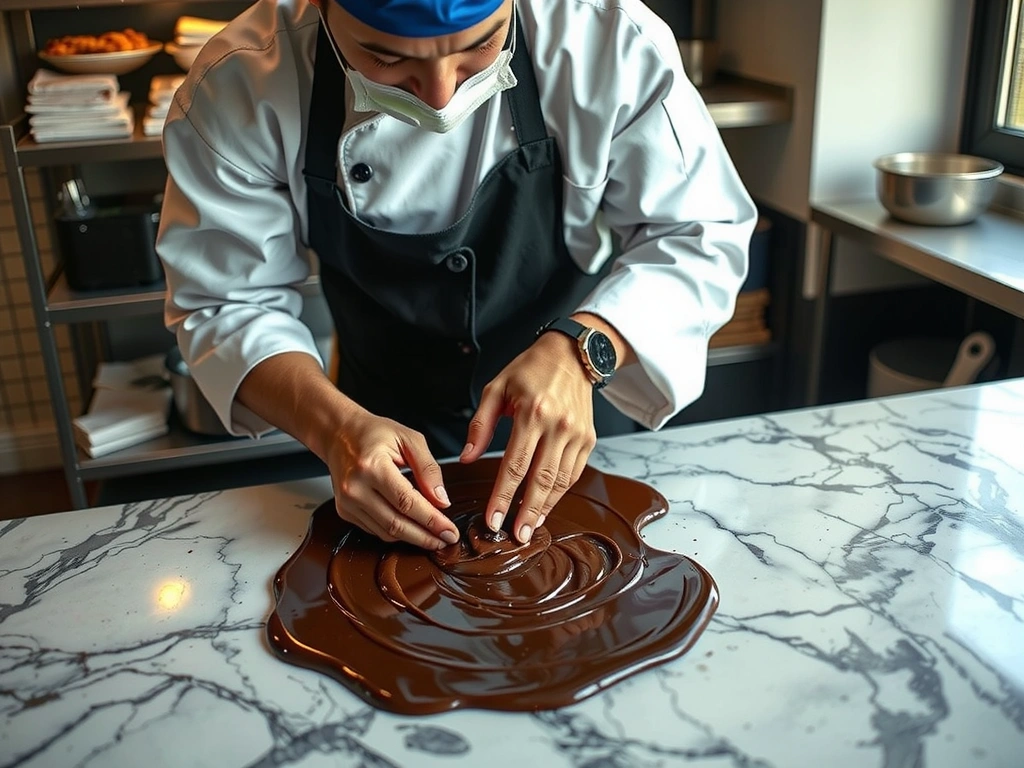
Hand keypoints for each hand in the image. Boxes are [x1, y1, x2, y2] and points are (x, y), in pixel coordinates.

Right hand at [325, 409, 459, 549]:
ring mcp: (347, 502)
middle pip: (395, 524)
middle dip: (425, 537)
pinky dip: (396, 532)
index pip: (406, 502)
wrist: (340, 434)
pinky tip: (412, 529)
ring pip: (385, 532)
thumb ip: (428, 469)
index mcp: (372, 466)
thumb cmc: (374, 433)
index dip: (431, 520)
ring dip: (412, 538)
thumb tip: (442, 501)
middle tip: (447, 540)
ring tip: (434, 538)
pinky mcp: (345, 511)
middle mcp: (355, 488)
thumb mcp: (409, 439)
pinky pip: (375, 530)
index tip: (450, 531)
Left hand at [461, 331, 596, 543]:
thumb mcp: (495, 389)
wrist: (571, 354)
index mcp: (532, 413)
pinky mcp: (588, 439)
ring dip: (545, 507)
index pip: (515, 465)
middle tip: (517, 537)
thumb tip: (466, 458)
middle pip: (541, 480)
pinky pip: (574, 473)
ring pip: (561, 481)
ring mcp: (577, 434)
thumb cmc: (528, 369)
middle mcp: (558, 426)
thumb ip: (480, 425)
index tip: (493, 519)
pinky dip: (560, 493)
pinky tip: (546, 505)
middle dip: (528, 512)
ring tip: (530, 527)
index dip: (503, 496)